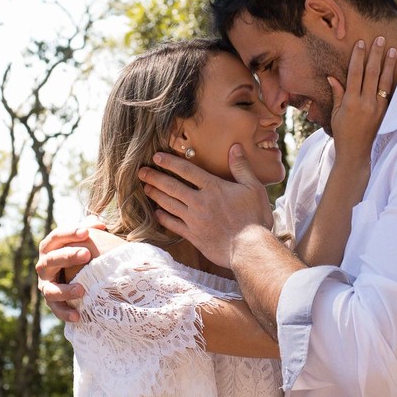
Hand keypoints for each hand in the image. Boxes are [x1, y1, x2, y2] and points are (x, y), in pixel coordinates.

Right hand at [36, 220, 104, 321]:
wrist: (72, 274)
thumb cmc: (80, 252)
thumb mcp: (83, 239)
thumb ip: (89, 229)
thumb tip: (99, 224)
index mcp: (50, 247)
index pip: (56, 236)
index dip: (69, 233)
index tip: (86, 233)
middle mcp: (44, 265)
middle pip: (52, 259)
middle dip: (68, 256)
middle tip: (86, 254)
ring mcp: (45, 285)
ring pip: (50, 289)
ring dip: (65, 290)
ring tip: (81, 290)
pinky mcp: (51, 302)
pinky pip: (56, 309)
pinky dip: (66, 313)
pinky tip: (78, 316)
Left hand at [139, 145, 272, 268]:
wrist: (250, 250)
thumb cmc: (255, 218)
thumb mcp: (253, 188)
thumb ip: (241, 167)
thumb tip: (234, 147)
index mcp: (213, 188)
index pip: (187, 171)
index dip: (170, 162)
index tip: (157, 156)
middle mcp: (199, 202)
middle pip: (172, 187)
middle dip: (155, 177)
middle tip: (141, 171)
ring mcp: (194, 220)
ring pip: (169, 204)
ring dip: (156, 195)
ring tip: (146, 188)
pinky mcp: (193, 236)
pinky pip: (173, 225)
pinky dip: (163, 218)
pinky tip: (157, 213)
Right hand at [328, 36, 396, 159]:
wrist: (356, 152)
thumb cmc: (342, 132)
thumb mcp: (335, 113)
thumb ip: (337, 94)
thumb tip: (333, 77)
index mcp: (351, 102)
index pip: (355, 74)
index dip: (358, 57)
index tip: (361, 43)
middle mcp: (366, 102)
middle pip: (372, 73)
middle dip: (376, 54)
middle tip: (379, 39)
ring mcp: (377, 107)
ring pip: (384, 80)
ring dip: (388, 64)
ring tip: (392, 49)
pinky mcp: (385, 112)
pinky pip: (388, 91)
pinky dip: (391, 78)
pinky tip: (394, 68)